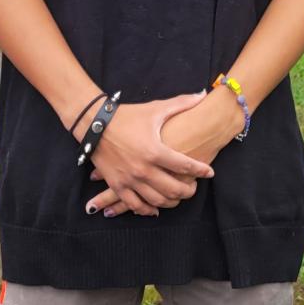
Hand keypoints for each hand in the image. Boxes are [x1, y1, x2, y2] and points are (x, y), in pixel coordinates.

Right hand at [78, 91, 214, 217]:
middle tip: (194, 187)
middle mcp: (144, 169)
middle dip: (188, 190)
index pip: (186, 166)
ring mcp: (130, 180)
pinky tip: (155, 209)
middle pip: (174, 189)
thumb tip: (203, 94)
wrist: (94, 123)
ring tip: (178, 197)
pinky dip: (147, 210)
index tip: (209, 173)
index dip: (201, 170)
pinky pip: (135, 205)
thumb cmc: (127, 115)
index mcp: (155, 151)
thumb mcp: (155, 109)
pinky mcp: (117, 185)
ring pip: (157, 201)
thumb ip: (181, 103)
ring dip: (171, 202)